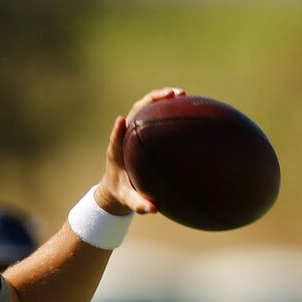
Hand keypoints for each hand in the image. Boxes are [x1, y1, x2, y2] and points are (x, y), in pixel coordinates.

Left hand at [94, 87, 185, 215]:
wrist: (116, 185)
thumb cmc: (122, 192)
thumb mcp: (128, 201)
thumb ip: (139, 204)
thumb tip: (154, 208)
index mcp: (117, 153)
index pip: (115, 139)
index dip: (117, 130)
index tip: (122, 120)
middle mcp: (124, 137)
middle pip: (135, 112)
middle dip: (150, 102)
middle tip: (171, 95)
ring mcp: (133, 130)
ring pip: (145, 108)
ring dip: (160, 98)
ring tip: (181, 93)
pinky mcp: (141, 130)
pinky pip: (154, 113)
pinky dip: (167, 107)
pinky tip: (187, 104)